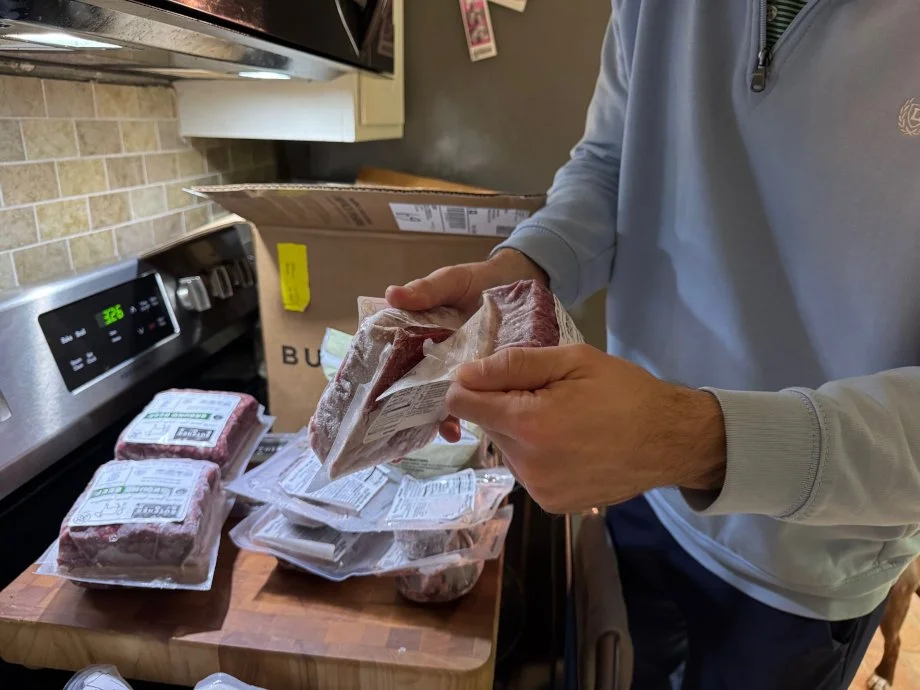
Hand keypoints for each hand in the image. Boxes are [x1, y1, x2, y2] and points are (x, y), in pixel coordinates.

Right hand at [386, 249, 547, 440]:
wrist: (520, 285)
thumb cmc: (478, 281)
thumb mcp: (451, 281)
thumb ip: (426, 289)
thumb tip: (391, 294)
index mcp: (415, 332)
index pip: (389, 355)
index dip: (378, 374)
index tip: (370, 392)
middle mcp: (428, 356)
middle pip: (407, 384)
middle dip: (400, 406)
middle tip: (394, 425)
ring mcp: (452, 370)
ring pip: (432, 398)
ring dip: (428, 417)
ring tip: (432, 430)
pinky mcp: (476, 381)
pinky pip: (464, 402)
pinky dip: (455, 419)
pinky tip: (453, 432)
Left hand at [445, 344, 726, 513]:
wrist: (670, 441)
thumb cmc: (624, 392)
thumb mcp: (573, 361)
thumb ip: (513, 365)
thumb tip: (465, 373)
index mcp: (528, 423)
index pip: (462, 403)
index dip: (472, 383)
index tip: (495, 375)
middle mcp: (526, 464)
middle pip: (487, 425)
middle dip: (506, 406)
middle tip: (550, 395)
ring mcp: (538, 489)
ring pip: (505, 448)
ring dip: (521, 432)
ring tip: (565, 421)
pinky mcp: (551, 504)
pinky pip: (526, 470)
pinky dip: (538, 455)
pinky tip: (571, 445)